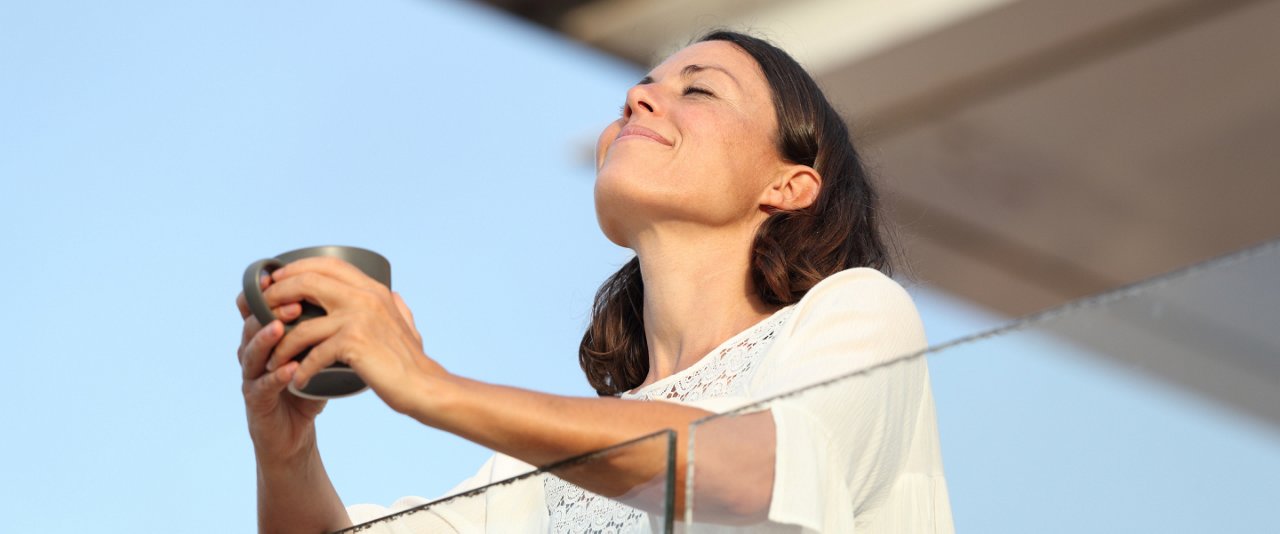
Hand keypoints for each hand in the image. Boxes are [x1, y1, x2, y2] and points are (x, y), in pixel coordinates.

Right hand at [236, 277, 326, 463]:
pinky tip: (288, 369)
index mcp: (266, 336)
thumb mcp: (317, 354)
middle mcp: (253, 352)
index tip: (287, 277)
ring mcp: (251, 376)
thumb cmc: (307, 389)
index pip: (260, 306)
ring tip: (282, 328)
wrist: (294, 435)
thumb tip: (359, 296)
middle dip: (271, 310)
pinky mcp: (255, 402)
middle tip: (295, 302)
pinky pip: (262, 386)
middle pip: (252, 323)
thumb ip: (328, 327)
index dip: (269, 292)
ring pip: (251, 352)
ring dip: (267, 338)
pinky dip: (275, 376)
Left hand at [259, 256, 444, 415]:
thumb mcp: (407, 324)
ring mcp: (359, 318)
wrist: (424, 387)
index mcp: (373, 289)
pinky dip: (300, 370)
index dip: (295, 269)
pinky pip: (313, 353)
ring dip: (281, 344)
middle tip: (261, 312)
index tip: (275, 282)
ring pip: (302, 323)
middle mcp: (365, 297)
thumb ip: (397, 307)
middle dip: (277, 295)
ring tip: (272, 360)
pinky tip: (296, 381)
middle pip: (307, 282)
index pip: (327, 264)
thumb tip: (394, 296)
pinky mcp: (353, 343)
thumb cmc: (412, 362)